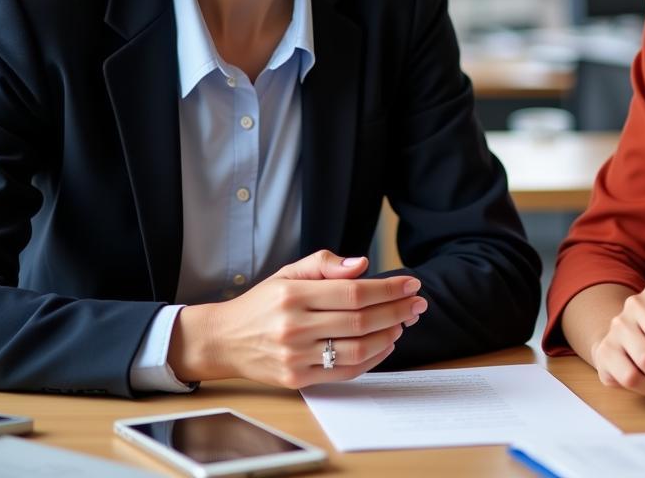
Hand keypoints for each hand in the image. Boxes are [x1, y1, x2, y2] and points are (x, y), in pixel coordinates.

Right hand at [169, 250, 427, 387]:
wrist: (225, 340)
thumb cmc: (263, 302)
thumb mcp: (289, 272)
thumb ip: (325, 264)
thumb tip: (361, 264)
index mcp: (293, 294)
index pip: (352, 293)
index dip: (387, 288)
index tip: (410, 283)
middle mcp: (294, 327)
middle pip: (360, 321)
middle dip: (396, 311)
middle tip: (418, 303)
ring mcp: (295, 357)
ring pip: (356, 349)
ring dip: (389, 336)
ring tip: (404, 322)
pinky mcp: (297, 379)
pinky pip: (345, 372)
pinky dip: (372, 359)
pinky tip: (386, 344)